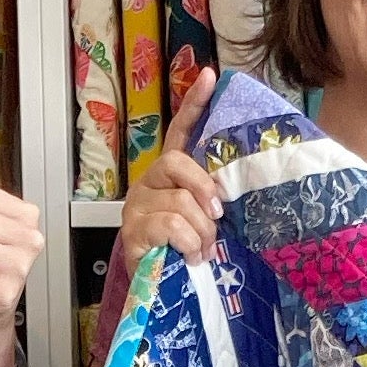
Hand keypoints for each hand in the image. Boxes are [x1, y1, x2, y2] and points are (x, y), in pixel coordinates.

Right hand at [112, 71, 223, 279]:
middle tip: (217, 216)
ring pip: (180, 202)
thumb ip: (214, 199)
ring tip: (203, 249)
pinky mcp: (132, 231)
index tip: (211, 76)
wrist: (158, 290)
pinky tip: (191, 256)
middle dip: (204, 190)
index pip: (180, 131)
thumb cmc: (186, 251)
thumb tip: (234, 193)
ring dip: (201, 230)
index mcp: (171, 177)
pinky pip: (171, 225)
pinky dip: (189, 243)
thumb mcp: (205, 219)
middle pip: (177, 163)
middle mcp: (149, 183)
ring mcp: (137, 206)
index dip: (194, 104)